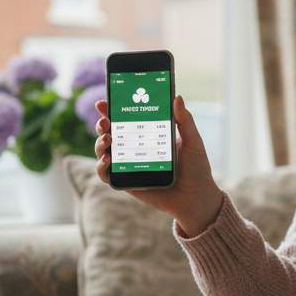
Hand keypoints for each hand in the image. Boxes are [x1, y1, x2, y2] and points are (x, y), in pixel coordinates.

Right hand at [94, 95, 224, 235]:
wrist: (196, 198)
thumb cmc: (196, 168)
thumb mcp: (192, 141)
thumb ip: (185, 120)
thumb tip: (178, 97)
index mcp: (147, 134)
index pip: (125, 117)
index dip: (111, 109)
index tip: (104, 102)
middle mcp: (134, 148)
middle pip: (110, 132)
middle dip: (102, 123)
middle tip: (105, 121)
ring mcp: (128, 165)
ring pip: (104, 151)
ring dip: (99, 143)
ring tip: (108, 139)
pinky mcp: (126, 182)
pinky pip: (106, 175)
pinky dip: (100, 167)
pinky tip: (107, 160)